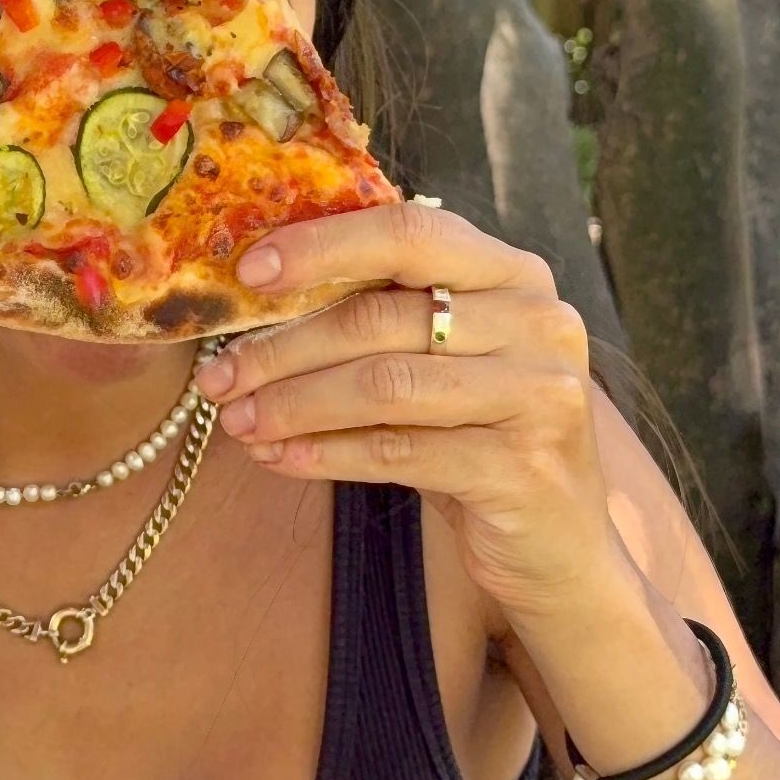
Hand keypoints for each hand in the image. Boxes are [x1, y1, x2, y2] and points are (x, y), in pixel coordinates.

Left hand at [198, 200, 623, 633]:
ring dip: (293, 404)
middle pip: (380, 317)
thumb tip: (257, 294)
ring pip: (383, 385)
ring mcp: (540, 394)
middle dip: (283, 348)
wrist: (561, 547)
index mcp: (514, 274)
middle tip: (218, 377)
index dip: (322, 246)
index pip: (409, 232)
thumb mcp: (445, 361)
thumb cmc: (482, 437)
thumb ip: (383, 315)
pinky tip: (281, 458)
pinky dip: (326, 453)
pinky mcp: (523, 467)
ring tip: (238, 422)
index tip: (248, 272)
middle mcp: (539, 321)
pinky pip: (397, 452)